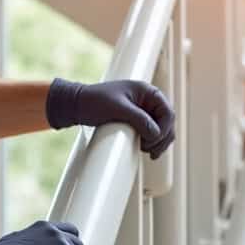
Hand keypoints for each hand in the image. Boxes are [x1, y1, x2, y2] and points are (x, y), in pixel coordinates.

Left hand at [46, 78, 175, 159]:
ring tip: (149, 153)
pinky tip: (147, 151)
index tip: (151, 141)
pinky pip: (152, 133)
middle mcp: (148, 100)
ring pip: (162, 130)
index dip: (164, 129)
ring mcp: (143, 111)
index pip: (167, 113)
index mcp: (147, 91)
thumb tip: (156, 134)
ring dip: (159, 143)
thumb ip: (139, 119)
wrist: (77, 104)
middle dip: (162, 138)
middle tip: (150, 152)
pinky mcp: (136, 121)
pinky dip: (153, 143)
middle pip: (167, 123)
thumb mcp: (117, 109)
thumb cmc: (94, 101)